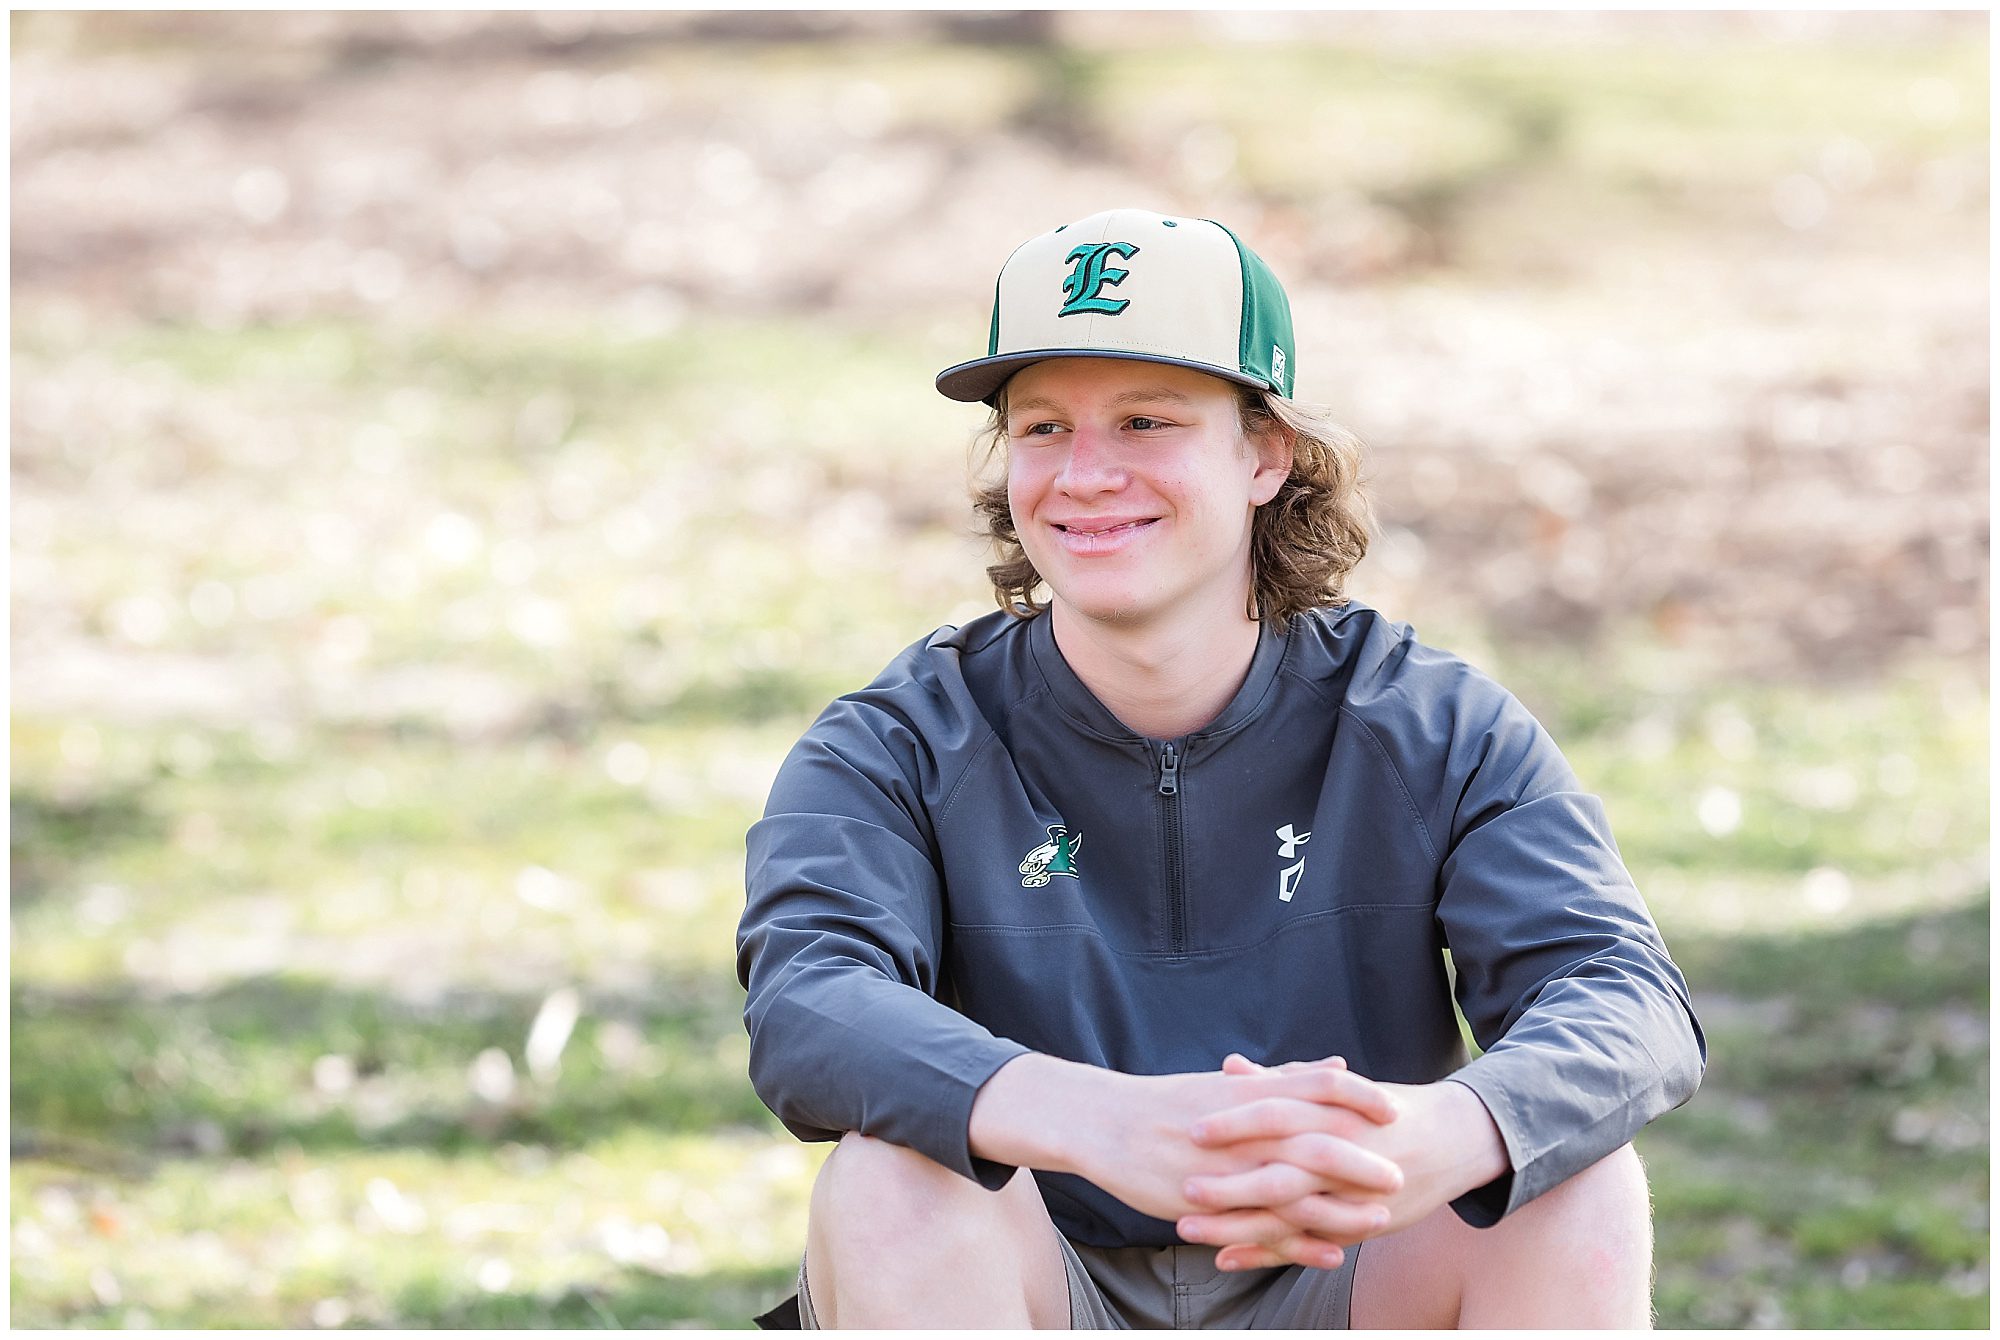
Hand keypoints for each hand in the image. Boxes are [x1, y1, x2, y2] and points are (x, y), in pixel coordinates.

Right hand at [967, 1051, 1407, 1274]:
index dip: (1359, 1098)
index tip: (1395, 1110)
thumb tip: (1338, 1065)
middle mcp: (1242, 1129)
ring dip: (1339, 1207)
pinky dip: (1298, 1242)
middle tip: (1400, 1174)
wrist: (1102, 1123)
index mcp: (1248, 1092)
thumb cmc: (1166, 1103)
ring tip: (1380, 1219)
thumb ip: (1286, 1078)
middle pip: (1314, 1140)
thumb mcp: (1227, 1083)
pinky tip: (1330, 1253)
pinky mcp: (1209, 1203)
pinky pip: (1261, 1227)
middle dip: (1361, 1160)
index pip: (1318, 1087)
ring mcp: (1225, 1168)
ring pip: (1293, 1190)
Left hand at [1178, 1057, 1507, 1269]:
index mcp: (1332, 1113)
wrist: (1453, 1138)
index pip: (1277, 1115)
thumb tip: (1228, 1067)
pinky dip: (1265, 1253)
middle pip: (1279, 1172)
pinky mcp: (1355, 1226)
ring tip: (1186, 1228)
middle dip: (1230, 1183)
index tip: (1190, 1128)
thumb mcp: (1335, 1089)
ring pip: (1286, 1217)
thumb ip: (1280, 1079)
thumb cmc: (1381, 1107)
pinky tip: (1226, 1258)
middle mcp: (1340, 1157)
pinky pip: (1304, 1244)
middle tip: (1183, 1187)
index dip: (1234, 1123)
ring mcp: (1348, 1197)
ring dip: (1236, 1225)